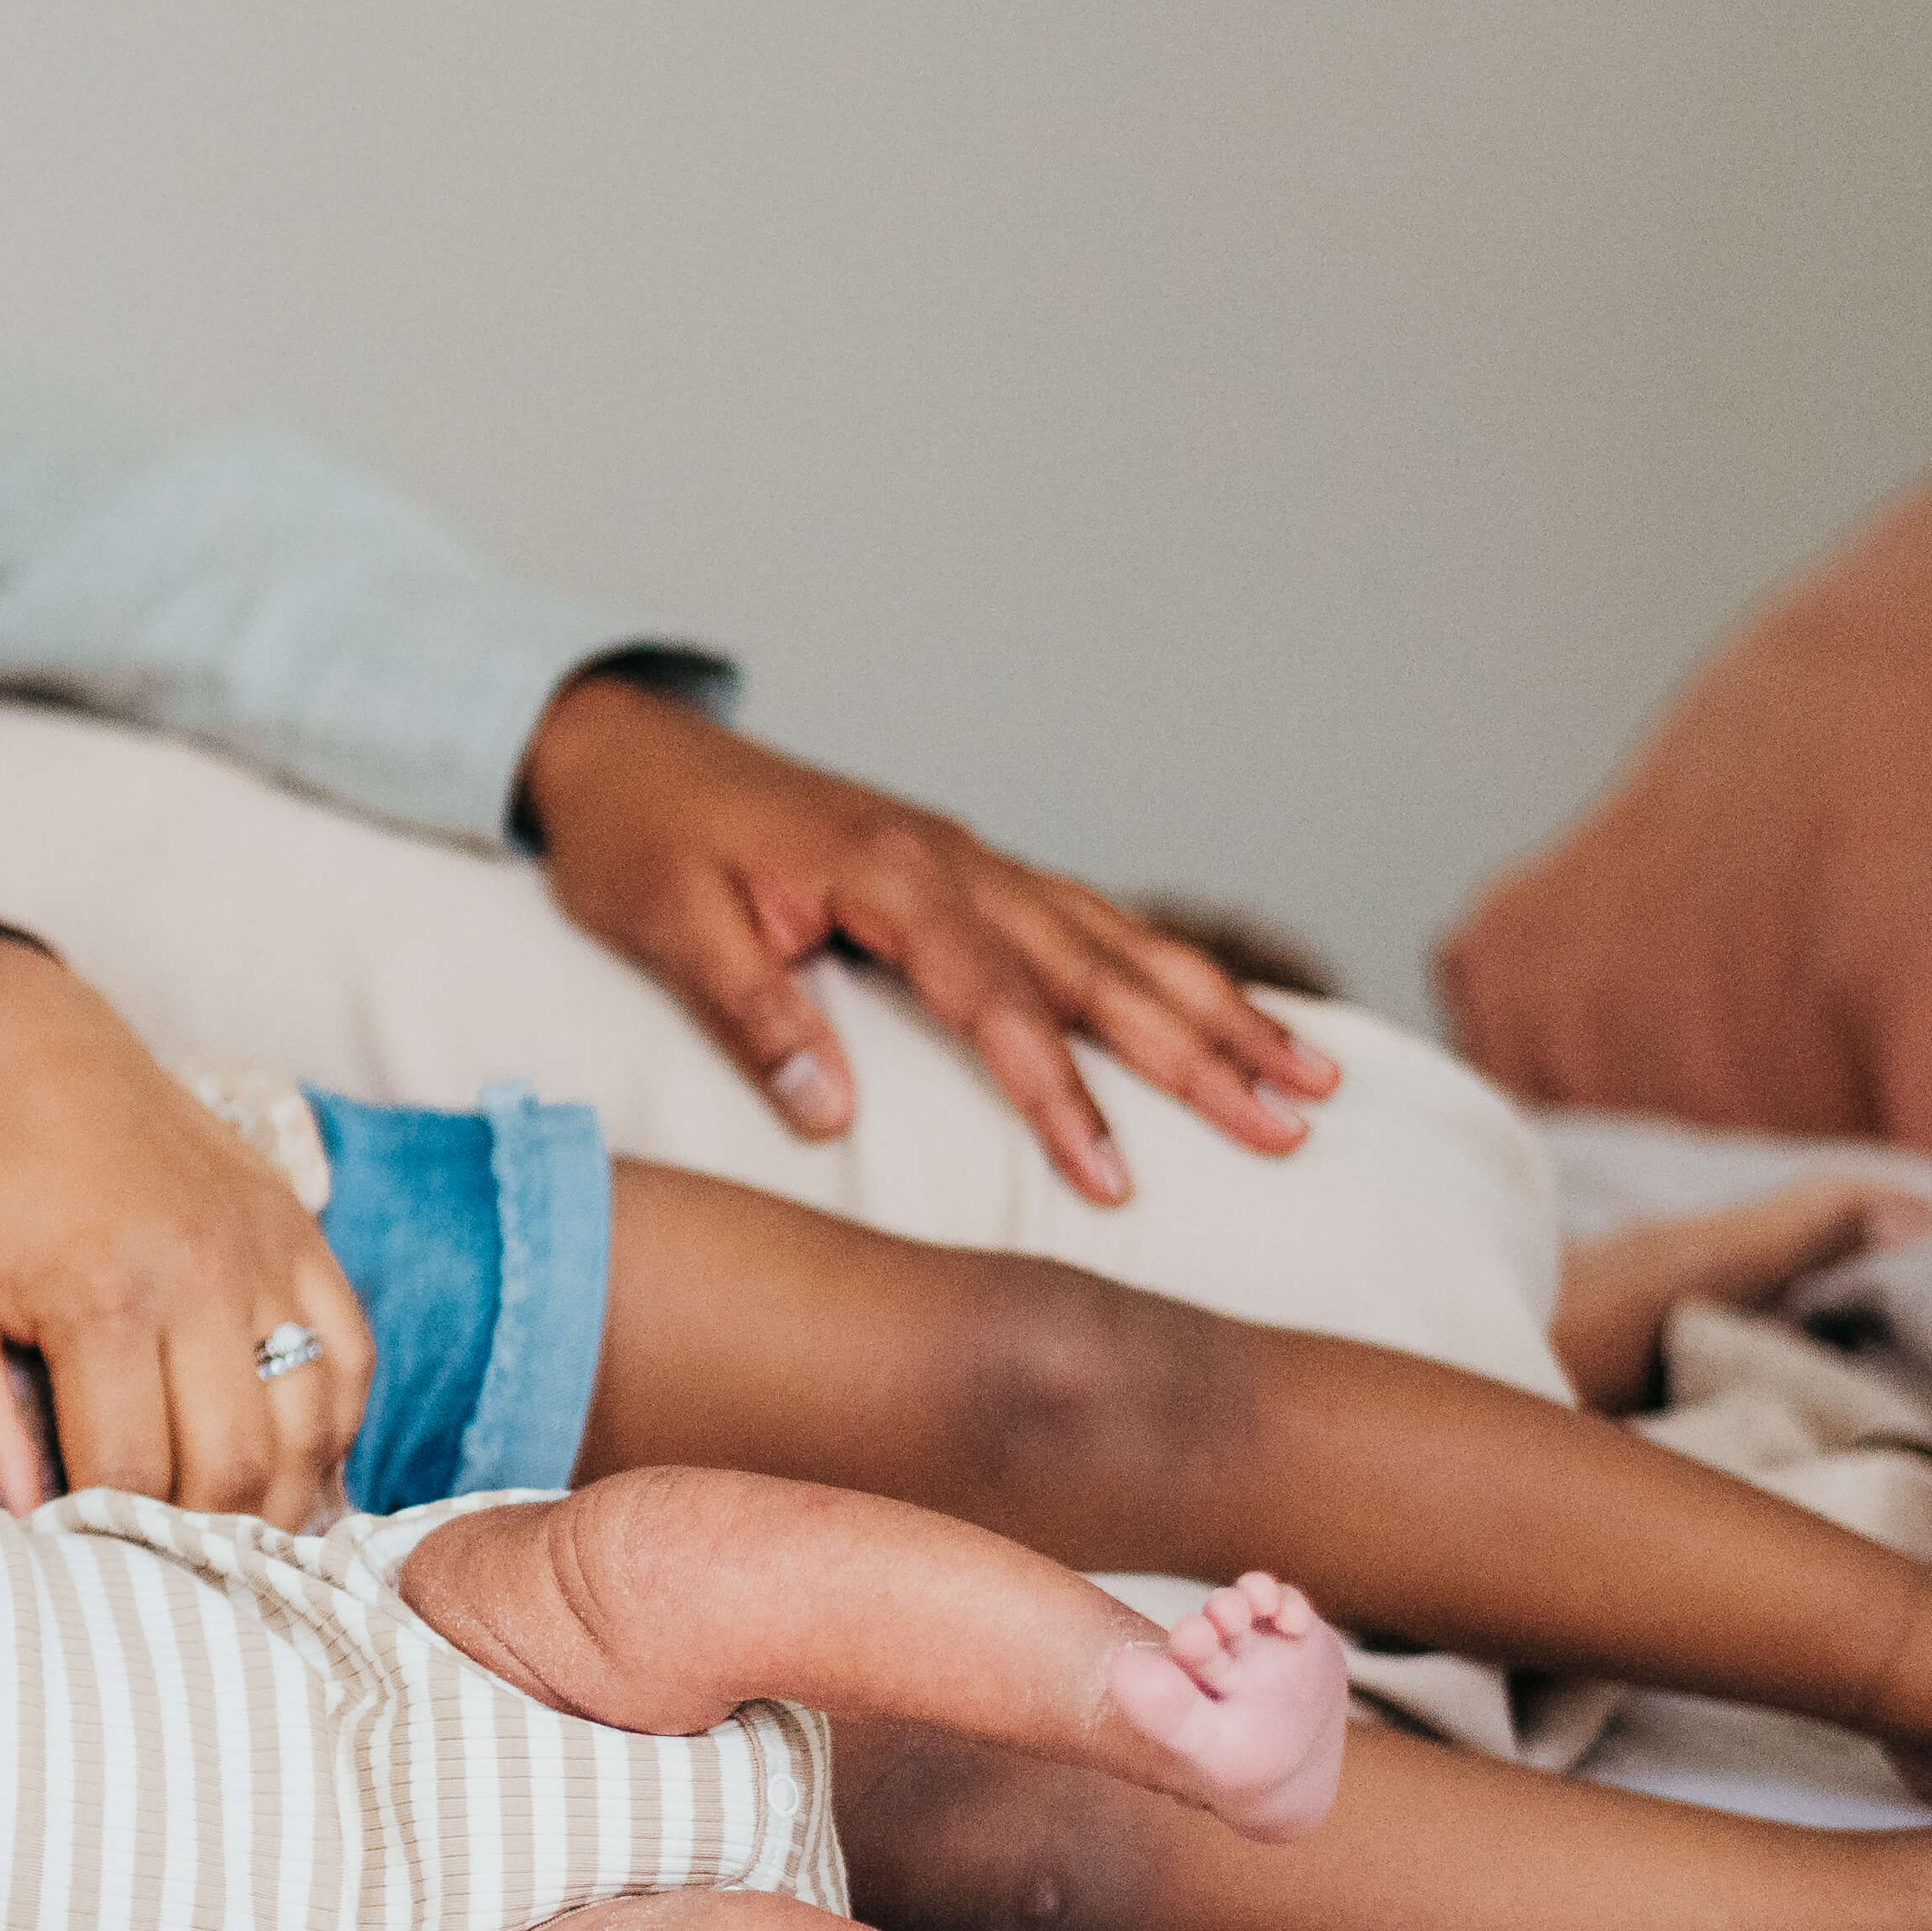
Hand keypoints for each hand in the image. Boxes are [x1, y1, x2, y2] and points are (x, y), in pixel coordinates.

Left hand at [0, 945, 369, 1516]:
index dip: (104, 1536)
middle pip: (233, 1469)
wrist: (36, 1055)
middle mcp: (203, 1277)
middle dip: (194, 1540)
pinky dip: (328, 1430)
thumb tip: (11, 1520)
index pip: (131, 1474)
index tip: (77, 1551)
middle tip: (153, 1558)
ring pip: (311, 1431)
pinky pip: (353, 1363)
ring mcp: (267, 1256)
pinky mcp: (304, 1237)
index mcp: (101, 1297)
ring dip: (272, 1503)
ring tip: (220, 1532)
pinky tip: (279, 1460)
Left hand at [514, 675, 1337, 1205]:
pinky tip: (1216, 1009)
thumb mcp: (666, 929)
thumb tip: (833, 1112)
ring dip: (1212, 1007)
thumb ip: (752, 1015)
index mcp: (887, 877)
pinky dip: (1160, 967)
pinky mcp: (961, 867)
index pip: (998, 1004)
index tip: (1115, 1181)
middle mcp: (951, 861)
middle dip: (1201, 1051)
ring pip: (1115, 941)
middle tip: (1293, 1125)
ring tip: (1310, 1071)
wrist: (621, 750)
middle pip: (1098, 968)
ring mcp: (965, 858)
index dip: (1061, 1096)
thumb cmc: (635, 843)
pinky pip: (1083, 921)